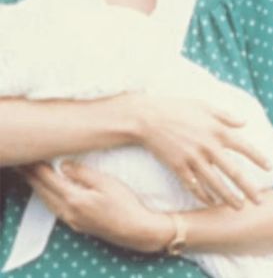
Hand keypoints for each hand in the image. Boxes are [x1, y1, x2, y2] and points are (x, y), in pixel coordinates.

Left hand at [21, 162, 173, 252]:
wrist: (135, 229)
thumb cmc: (124, 204)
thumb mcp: (106, 182)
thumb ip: (83, 173)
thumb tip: (63, 165)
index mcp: (74, 199)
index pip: (49, 180)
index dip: (38, 168)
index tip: (31, 156)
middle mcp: (69, 211)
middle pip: (44, 192)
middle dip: (33, 177)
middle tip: (25, 164)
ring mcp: (72, 220)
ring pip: (47, 202)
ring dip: (38, 188)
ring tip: (32, 176)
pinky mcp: (78, 224)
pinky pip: (55, 209)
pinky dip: (47, 197)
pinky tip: (50, 194)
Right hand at [134, 95, 271, 208]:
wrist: (149, 118)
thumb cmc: (178, 108)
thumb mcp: (205, 106)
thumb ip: (226, 115)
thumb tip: (245, 122)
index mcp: (218, 130)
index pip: (244, 147)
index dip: (258, 158)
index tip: (270, 167)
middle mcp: (208, 146)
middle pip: (233, 171)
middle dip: (248, 187)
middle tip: (259, 200)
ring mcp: (193, 159)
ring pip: (215, 183)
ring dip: (228, 197)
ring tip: (239, 207)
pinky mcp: (178, 167)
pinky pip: (194, 186)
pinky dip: (203, 196)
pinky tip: (211, 203)